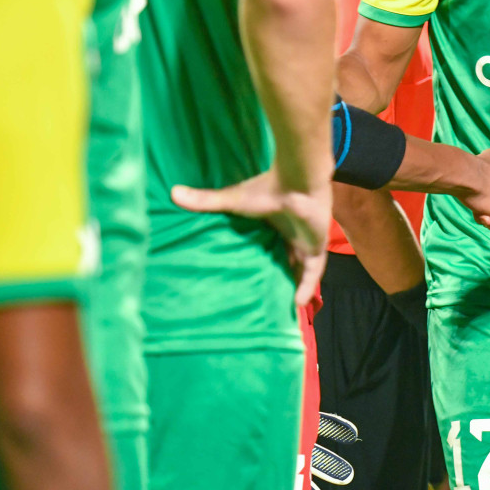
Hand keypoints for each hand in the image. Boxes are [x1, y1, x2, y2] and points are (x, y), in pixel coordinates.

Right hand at [171, 172, 330, 306]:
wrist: (298, 183)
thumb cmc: (267, 189)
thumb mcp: (233, 199)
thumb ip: (206, 200)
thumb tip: (173, 193)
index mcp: (274, 222)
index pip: (268, 243)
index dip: (261, 257)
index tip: (248, 273)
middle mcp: (291, 233)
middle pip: (285, 258)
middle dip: (277, 274)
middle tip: (264, 295)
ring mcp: (305, 241)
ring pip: (300, 268)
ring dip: (292, 284)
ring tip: (279, 307)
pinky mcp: (316, 247)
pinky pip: (312, 273)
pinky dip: (306, 287)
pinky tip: (296, 304)